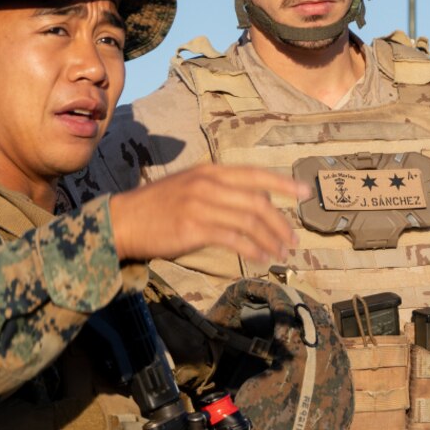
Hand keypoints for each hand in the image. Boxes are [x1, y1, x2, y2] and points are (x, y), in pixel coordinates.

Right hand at [110, 164, 307, 264]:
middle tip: (293, 240)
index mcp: (210, 171)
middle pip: (258, 202)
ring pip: (250, 222)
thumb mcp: (190, 186)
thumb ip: (221, 190)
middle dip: (281, 223)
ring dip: (271, 240)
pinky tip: (261, 258)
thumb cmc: (158, 207)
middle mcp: (208, 184)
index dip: (284, 184)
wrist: (123, 221)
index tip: (306, 193)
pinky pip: (235, 239)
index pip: (256, 174)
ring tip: (281, 254)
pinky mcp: (194, 228)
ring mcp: (201, 205)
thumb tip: (256, 202)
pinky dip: (253, 250)